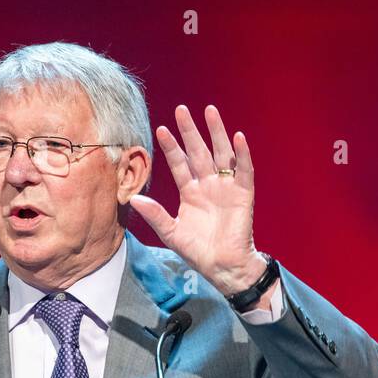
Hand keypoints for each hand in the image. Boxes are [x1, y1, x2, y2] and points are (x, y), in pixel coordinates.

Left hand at [129, 104, 267, 298]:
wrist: (223, 267)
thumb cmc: (198, 252)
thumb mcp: (171, 233)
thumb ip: (154, 214)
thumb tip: (133, 198)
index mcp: (190, 192)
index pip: (179, 163)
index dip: (171, 147)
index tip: (161, 129)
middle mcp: (208, 185)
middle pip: (198, 151)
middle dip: (190, 131)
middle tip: (181, 110)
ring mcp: (226, 187)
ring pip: (221, 153)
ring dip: (216, 132)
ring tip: (210, 111)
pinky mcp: (243, 194)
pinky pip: (243, 170)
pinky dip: (242, 154)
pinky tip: (237, 137)